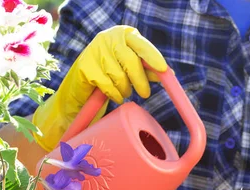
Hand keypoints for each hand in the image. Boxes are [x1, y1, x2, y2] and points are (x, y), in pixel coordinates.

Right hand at [32, 25, 167, 150]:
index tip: (163, 70)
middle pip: (131, 62)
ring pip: (119, 77)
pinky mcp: (86, 67)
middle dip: (140, 81)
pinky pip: (108, 86)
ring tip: (124, 91)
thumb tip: (168, 73)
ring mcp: (95, 51)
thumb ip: (148, 68)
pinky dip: (115, 94)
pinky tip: (115, 95)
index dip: (153, 57)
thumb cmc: (112, 73)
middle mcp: (108, 38)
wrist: (82, 84)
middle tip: (145, 94)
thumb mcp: (131, 68)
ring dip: (125, 90)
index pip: (141, 45)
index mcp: (124, 34)